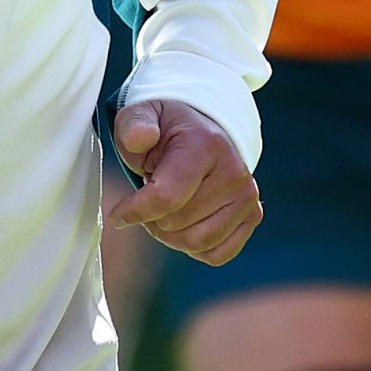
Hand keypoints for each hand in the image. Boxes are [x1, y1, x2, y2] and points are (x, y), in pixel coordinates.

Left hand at [105, 99, 260, 264]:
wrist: (202, 130)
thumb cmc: (166, 129)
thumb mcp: (142, 116)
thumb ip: (134, 125)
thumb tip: (140, 138)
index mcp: (205, 145)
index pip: (166, 197)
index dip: (135, 211)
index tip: (118, 214)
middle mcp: (233, 172)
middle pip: (176, 224)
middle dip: (152, 218)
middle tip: (149, 197)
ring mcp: (247, 196)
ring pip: (196, 243)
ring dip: (170, 235)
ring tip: (166, 210)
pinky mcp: (252, 214)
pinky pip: (217, 254)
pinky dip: (194, 248)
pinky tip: (186, 223)